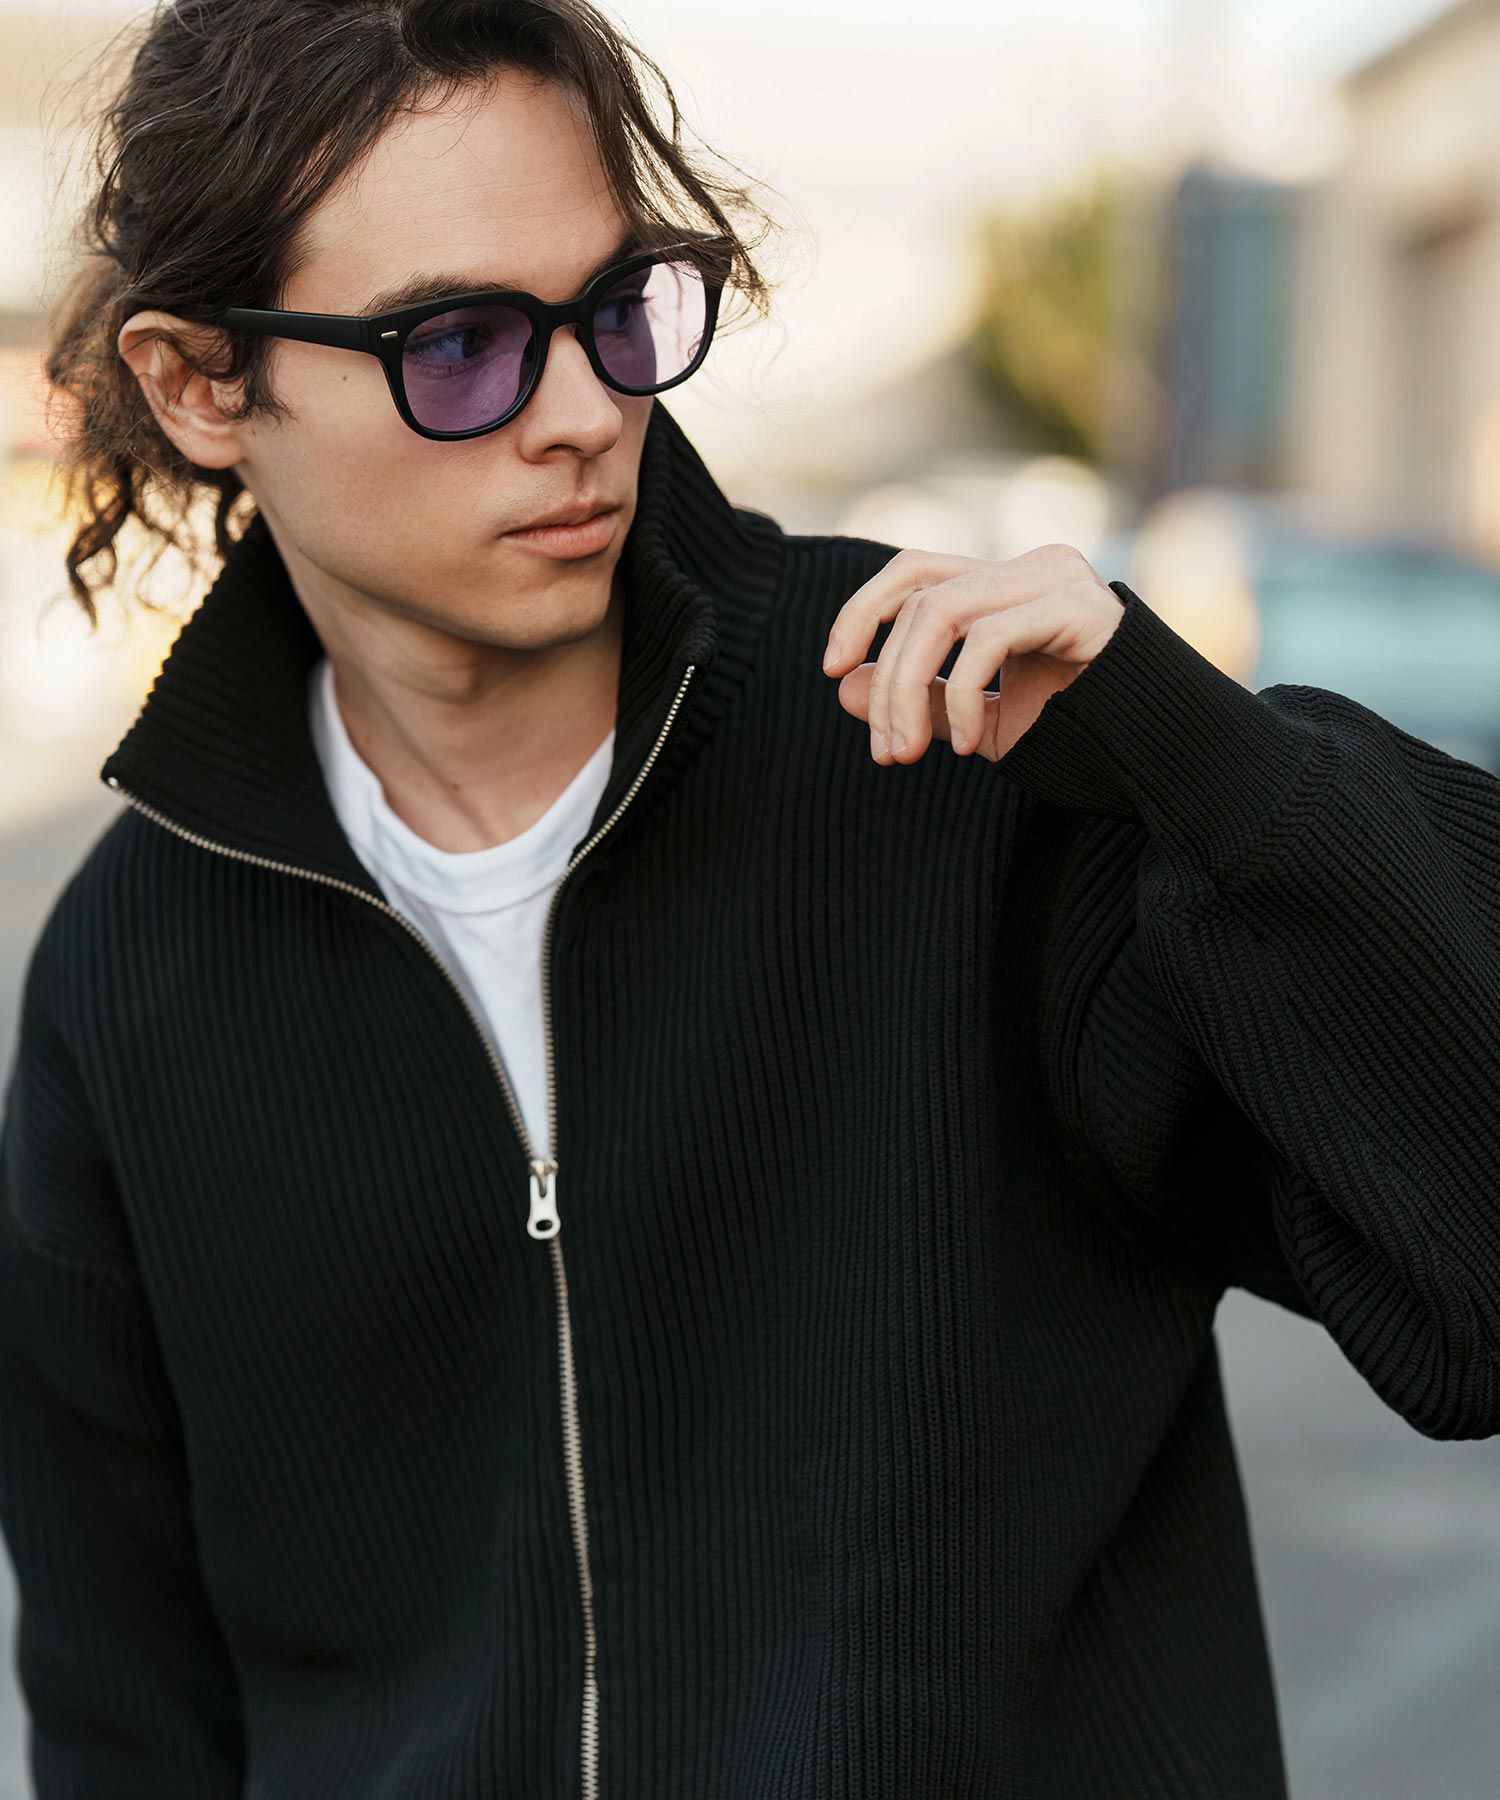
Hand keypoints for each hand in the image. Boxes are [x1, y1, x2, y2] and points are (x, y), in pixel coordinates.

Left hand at [821, 543, 1125, 762]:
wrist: (1167, 757)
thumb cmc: (1081, 737)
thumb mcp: (980, 722)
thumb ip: (918, 699)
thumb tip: (845, 686)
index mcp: (1008, 585)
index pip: (915, 572)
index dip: (861, 611)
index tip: (831, 670)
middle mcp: (1032, 568)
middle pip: (920, 595)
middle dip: (887, 677)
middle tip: (886, 750)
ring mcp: (1059, 580)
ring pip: (942, 611)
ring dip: (909, 688)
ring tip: (911, 751)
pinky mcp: (1080, 608)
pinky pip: (987, 638)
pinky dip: (960, 695)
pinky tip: (967, 746)